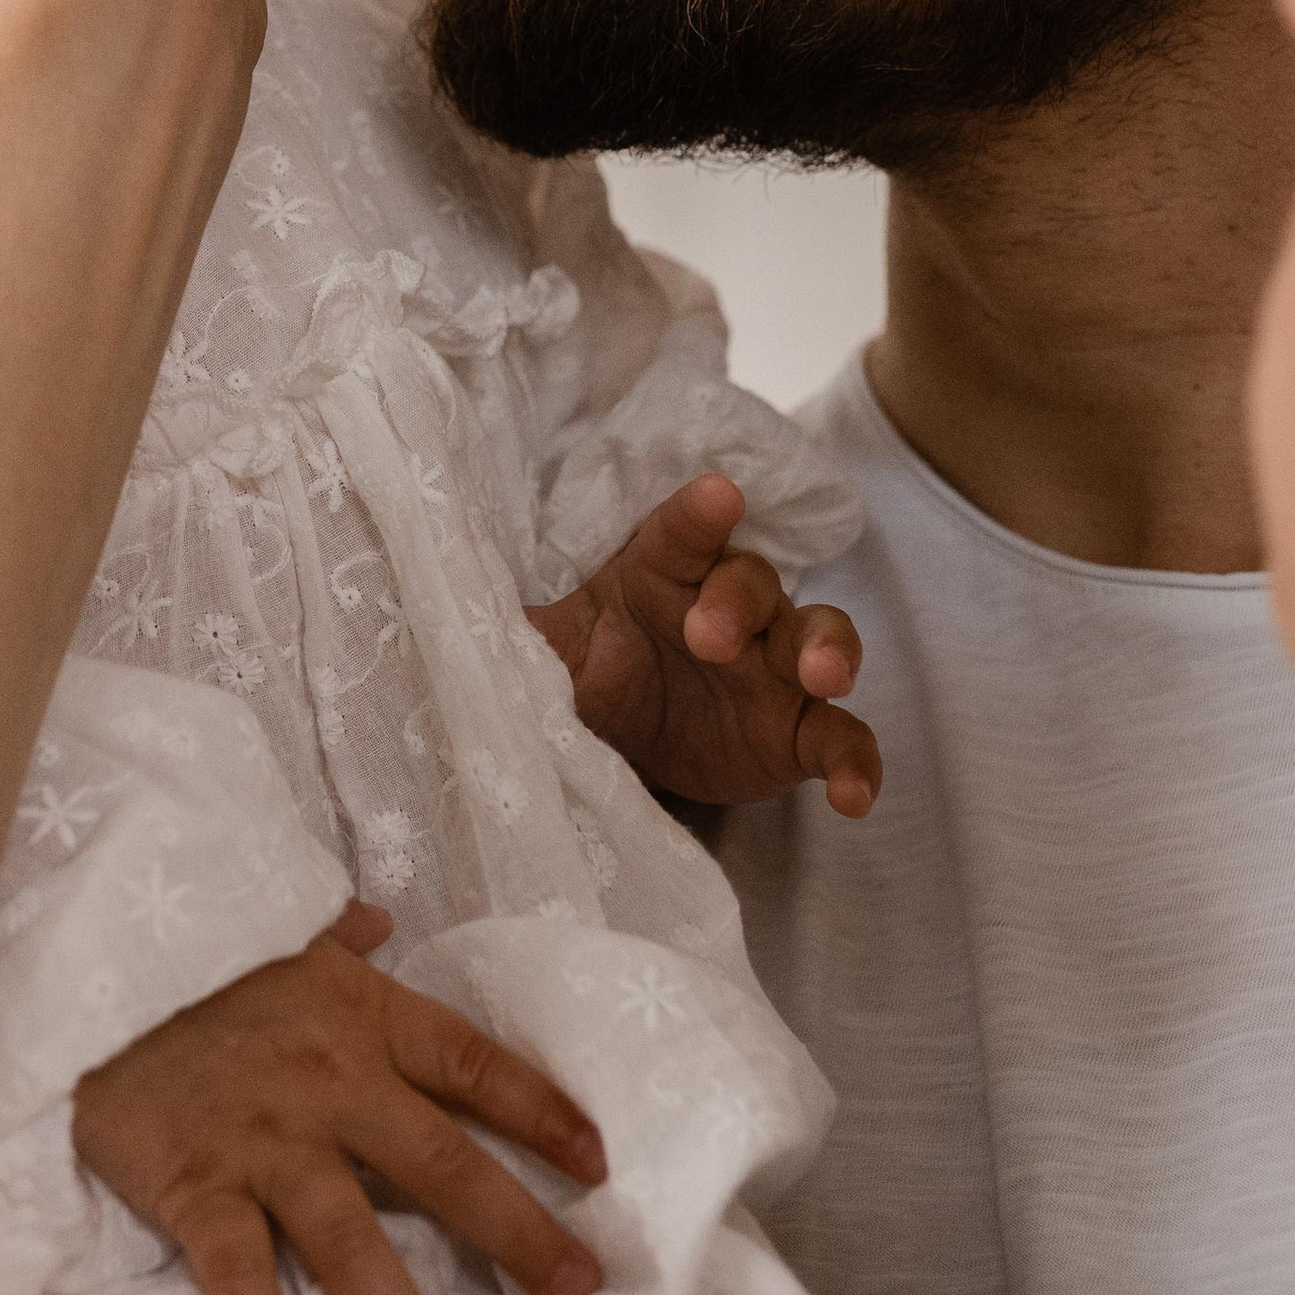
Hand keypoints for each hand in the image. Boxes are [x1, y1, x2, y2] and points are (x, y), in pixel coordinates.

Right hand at [72, 904, 610, 1294]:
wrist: (75, 973)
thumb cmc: (186, 970)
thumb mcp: (273, 941)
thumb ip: (334, 942)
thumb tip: (376, 919)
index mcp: (361, 1018)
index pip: (472, 1066)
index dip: (542, 1112)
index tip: (601, 1167)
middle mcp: (328, 1082)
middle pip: (442, 1165)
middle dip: (518, 1236)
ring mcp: (263, 1140)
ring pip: (351, 1239)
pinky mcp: (193, 1184)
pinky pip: (238, 1272)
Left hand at [528, 471, 881, 816]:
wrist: (618, 748)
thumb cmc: (585, 674)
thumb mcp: (545, 654)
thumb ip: (512, 632)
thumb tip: (437, 605)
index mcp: (659, 573)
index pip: (680, 532)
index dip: (698, 515)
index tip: (716, 496)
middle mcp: (728, 608)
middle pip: (753, 581)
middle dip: (738, 601)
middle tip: (709, 637)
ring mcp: (772, 670)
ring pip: (821, 637)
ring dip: (830, 651)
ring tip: (825, 678)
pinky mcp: (797, 734)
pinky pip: (842, 738)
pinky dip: (857, 763)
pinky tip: (853, 799)